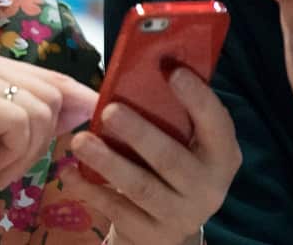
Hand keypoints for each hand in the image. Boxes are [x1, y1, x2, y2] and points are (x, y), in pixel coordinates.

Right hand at [0, 50, 96, 243]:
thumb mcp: (12, 140)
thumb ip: (45, 116)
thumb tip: (92, 101)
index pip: (51, 77)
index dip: (75, 104)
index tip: (84, 130)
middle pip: (52, 92)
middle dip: (43, 138)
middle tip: (14, 164)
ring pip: (39, 108)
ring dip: (29, 150)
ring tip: (1, 166)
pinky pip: (19, 120)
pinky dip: (15, 152)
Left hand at [63, 68, 239, 244]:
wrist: (169, 222)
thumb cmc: (174, 161)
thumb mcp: (185, 140)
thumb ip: (173, 112)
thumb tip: (143, 63)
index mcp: (222, 154)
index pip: (217, 124)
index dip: (198, 98)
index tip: (174, 72)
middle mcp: (208, 188)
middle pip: (171, 159)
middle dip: (139, 134)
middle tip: (109, 111)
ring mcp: (181, 215)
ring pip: (141, 187)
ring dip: (108, 162)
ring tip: (80, 142)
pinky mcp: (151, 235)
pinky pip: (117, 210)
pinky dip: (91, 190)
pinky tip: (71, 173)